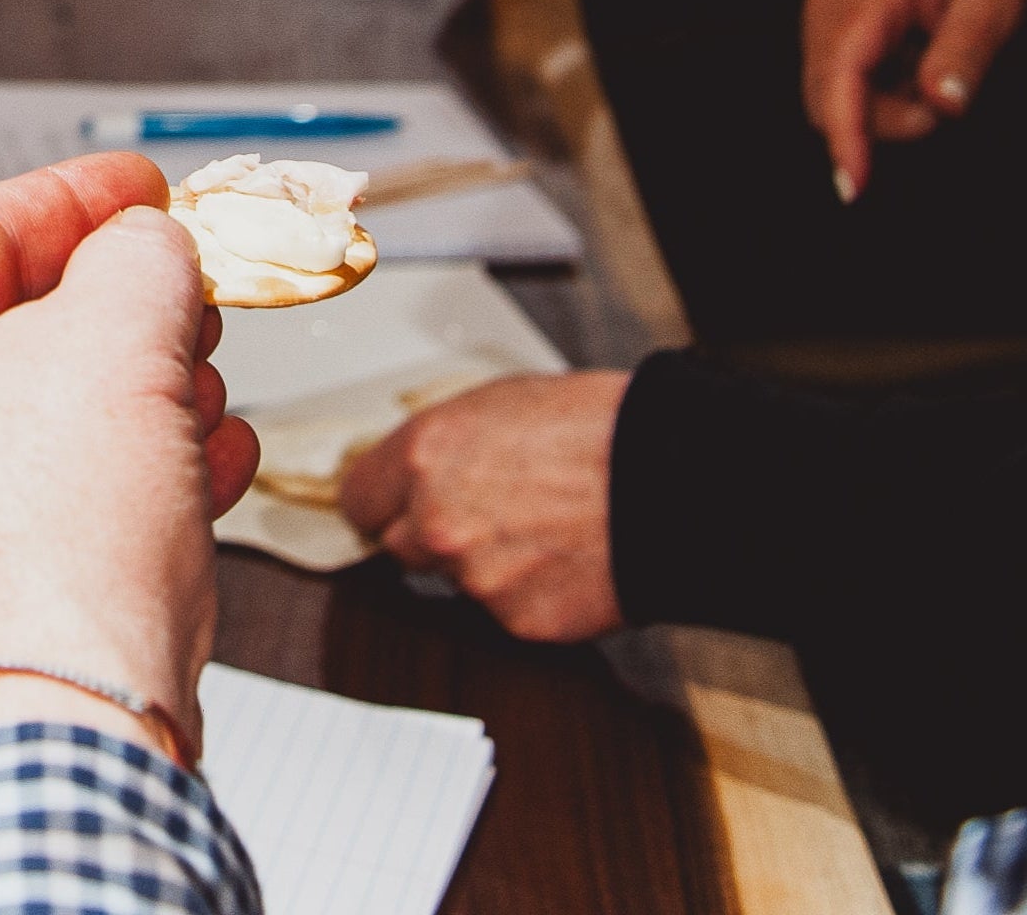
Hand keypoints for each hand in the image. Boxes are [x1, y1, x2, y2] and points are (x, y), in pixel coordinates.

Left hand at [0, 154, 255, 781]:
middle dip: (119, 311)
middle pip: (3, 326)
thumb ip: (140, 255)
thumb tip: (146, 245)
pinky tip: (196, 473)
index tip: (136, 190)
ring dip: (136, 395)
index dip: (73, 198)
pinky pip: (35, 504)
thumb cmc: (43, 554)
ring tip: (204, 391)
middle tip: (185, 293)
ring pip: (29, 421)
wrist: (51, 733)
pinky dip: (117, 477)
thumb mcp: (121, 336)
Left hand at [339, 372, 628, 641]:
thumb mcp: (495, 405)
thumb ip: (442, 446)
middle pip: (399, 545)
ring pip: (456, 579)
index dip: (380, 501)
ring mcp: (477, 578)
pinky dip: (527, 592)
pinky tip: (563, 559)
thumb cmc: (593, 429)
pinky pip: (505, 610)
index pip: (359, 499)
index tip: (389, 504)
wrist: (667, 482)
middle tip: (482, 513)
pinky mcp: (519, 621)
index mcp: (423, 456)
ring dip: (482, 564)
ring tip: (540, 529)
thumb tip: (417, 468)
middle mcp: (437, 521)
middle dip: (430, 533)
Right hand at [802, 0, 1026, 202]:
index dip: (844, 134)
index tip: (853, 186)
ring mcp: (825, 7)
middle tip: (945, 102)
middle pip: (828, 93)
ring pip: (829, 89)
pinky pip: (838, 74)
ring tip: (934, 76)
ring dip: (880, 106)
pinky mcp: (830, 17)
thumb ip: (964, 55)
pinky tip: (912, 67)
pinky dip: (875, 90)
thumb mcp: (994, 3)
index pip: (841, 75)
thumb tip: (942, 108)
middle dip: (883, 121)